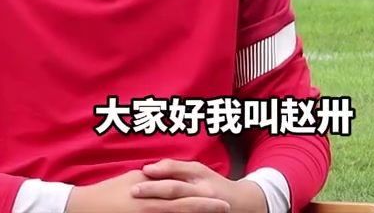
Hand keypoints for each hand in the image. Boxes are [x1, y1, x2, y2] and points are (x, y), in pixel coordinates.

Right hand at [65, 169, 230, 212]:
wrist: (85, 207)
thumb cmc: (110, 191)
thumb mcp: (134, 180)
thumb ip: (155, 178)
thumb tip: (171, 176)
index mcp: (152, 196)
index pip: (185, 198)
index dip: (205, 201)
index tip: (223, 202)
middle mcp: (151, 210)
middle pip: (185, 211)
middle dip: (207, 212)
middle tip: (227, 210)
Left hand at [134, 160, 267, 212]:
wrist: (240, 204)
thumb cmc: (213, 185)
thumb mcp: (198, 171)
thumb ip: (174, 168)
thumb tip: (148, 169)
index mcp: (199, 175)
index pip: (175, 171)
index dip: (159, 172)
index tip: (141, 172)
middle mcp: (202, 191)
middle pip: (174, 189)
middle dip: (153, 190)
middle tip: (134, 191)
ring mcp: (203, 206)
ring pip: (180, 206)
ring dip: (160, 205)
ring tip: (141, 206)